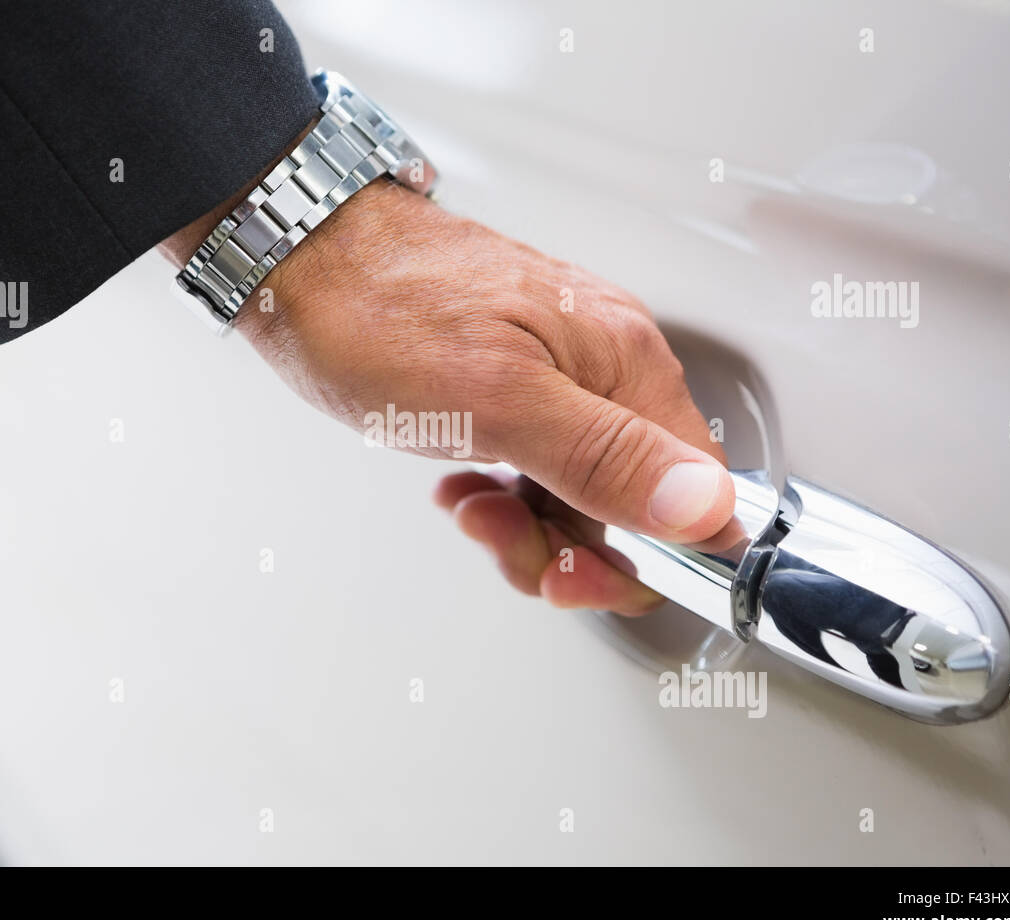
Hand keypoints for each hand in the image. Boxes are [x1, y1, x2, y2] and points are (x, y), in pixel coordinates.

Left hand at [173, 180, 734, 614]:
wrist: (306, 256)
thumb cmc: (381, 309)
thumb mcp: (496, 399)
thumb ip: (604, 456)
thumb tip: (703, 508)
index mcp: (624, 364)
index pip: (693, 498)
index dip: (641, 557)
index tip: (570, 573)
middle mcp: (607, 367)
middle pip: (635, 506)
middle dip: (564, 545)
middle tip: (496, 533)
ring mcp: (564, 373)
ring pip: (582, 495)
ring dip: (525, 524)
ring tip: (468, 503)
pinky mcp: (522, 382)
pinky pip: (541, 467)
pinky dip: (503, 493)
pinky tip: (462, 483)